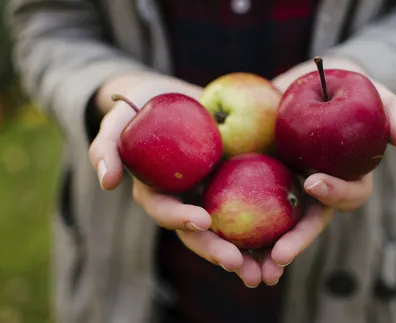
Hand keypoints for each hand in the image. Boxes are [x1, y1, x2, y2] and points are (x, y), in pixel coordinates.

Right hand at [88, 73, 252, 285]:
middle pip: (201, 232)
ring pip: (229, 229)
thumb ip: (106, 146)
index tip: (203, 220)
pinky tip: (288, 237)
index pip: (167, 212)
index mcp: (159, 192)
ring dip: (248, 253)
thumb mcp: (120, 118)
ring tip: (270, 270)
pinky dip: (269, 225)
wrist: (176, 94)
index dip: (180, 219)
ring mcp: (212, 193)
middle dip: (217, 251)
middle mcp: (186, 199)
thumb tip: (107, 183)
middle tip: (239, 265)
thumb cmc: (143, 105)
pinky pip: (253, 206)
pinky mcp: (236, 183)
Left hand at [252, 56, 395, 285]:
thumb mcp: (371, 92)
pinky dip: (236, 224)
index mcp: (344, 176)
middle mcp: (316, 189)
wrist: (306, 82)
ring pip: (278, 226)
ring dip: (264, 250)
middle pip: (309, 224)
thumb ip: (394, 109)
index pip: (346, 195)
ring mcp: (288, 186)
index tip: (313, 181)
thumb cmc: (345, 88)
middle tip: (278, 256)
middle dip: (296, 242)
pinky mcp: (260, 178)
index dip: (334, 192)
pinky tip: (215, 233)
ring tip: (248, 268)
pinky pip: (247, 204)